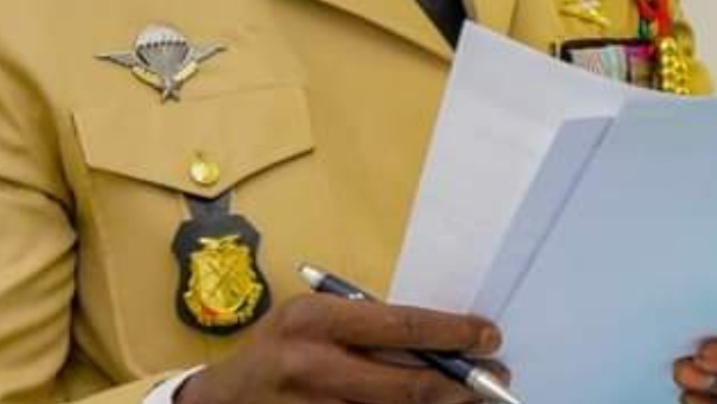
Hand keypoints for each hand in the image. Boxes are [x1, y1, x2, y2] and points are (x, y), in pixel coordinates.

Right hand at [177, 293, 504, 403]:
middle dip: (461, 385)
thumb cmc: (276, 352)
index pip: (399, 326)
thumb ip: (364, 328)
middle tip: (495, 381)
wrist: (221, 402)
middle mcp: (314, 367)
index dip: (451, 333)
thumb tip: (439, 344)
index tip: (487, 336)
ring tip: (469, 401)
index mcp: (314, 321)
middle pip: (409, 384)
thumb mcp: (311, 321)